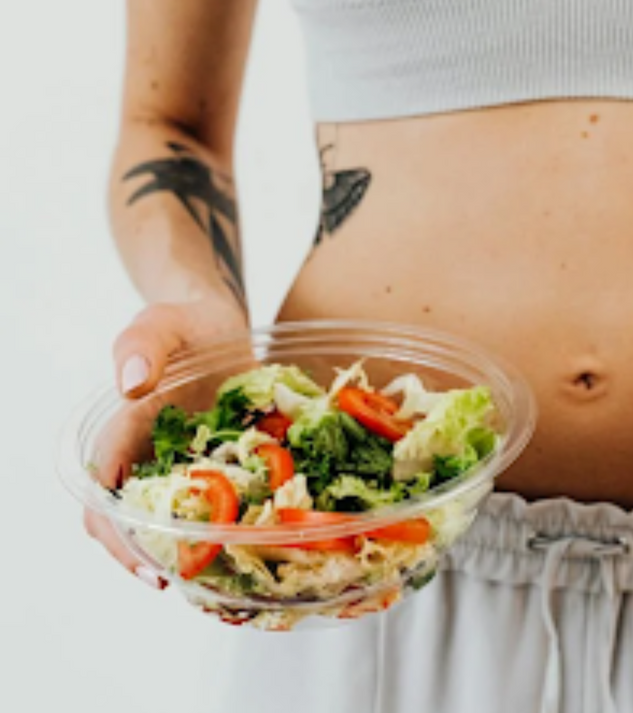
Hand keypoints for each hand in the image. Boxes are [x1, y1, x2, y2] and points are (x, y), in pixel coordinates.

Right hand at [83, 300, 247, 588]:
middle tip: (190, 584)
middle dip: (152, 559)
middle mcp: (149, 459)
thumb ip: (142, 347)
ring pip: (176, 523)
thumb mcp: (161, 324)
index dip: (119, 537)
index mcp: (124, 434)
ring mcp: (184, 466)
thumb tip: (132, 384)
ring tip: (222, 581)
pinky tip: (256, 542)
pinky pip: (220, 503)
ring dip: (192, 551)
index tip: (149, 566)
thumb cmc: (184, 322)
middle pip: (132, 525)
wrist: (219, 320)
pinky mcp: (219, 464)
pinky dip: (230, 524)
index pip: (105, 498)